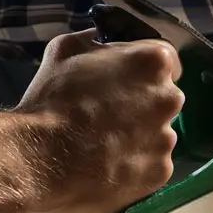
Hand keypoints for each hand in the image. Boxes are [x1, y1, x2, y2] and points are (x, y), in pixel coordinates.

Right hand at [0, 30, 183, 212]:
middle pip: (163, 97)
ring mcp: (168, 138)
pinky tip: (108, 165)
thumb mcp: (65, 49)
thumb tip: (100, 40)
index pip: (163, 59)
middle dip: (142, 103)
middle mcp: (170, 98)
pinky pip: (152, 163)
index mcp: (154, 62)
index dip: (141, 68)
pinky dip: (135, 164)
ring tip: (104, 144)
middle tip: (108, 114)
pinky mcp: (161, 172)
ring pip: (158, 133)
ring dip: (139, 135)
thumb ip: (94, 41)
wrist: (41, 160)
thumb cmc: (52, 99)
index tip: (124, 79)